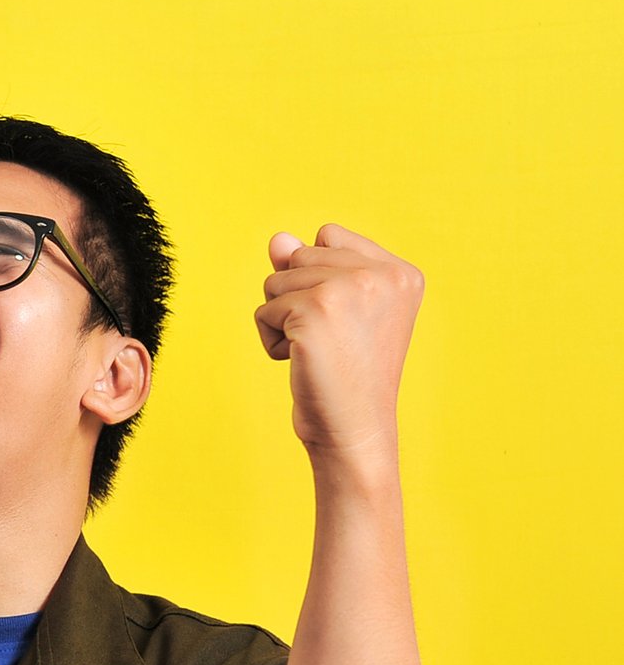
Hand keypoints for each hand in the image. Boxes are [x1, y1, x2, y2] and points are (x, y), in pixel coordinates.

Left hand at [254, 224, 423, 458]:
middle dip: (296, 298)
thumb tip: (277, 239)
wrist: (354, 430)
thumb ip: (309, 268)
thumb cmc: (346, 375)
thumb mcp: (336, 313)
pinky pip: (263, 311)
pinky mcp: (314, 310)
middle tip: (330, 341)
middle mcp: (381, 275)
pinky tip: (302, 362)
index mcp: (400, 273)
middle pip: (298, 255)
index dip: (316, 276)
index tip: (343, 320)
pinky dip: (271, 340)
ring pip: (275, 281)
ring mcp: (349, 289)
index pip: (328, 235)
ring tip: (317, 351)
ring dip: (282, 320)